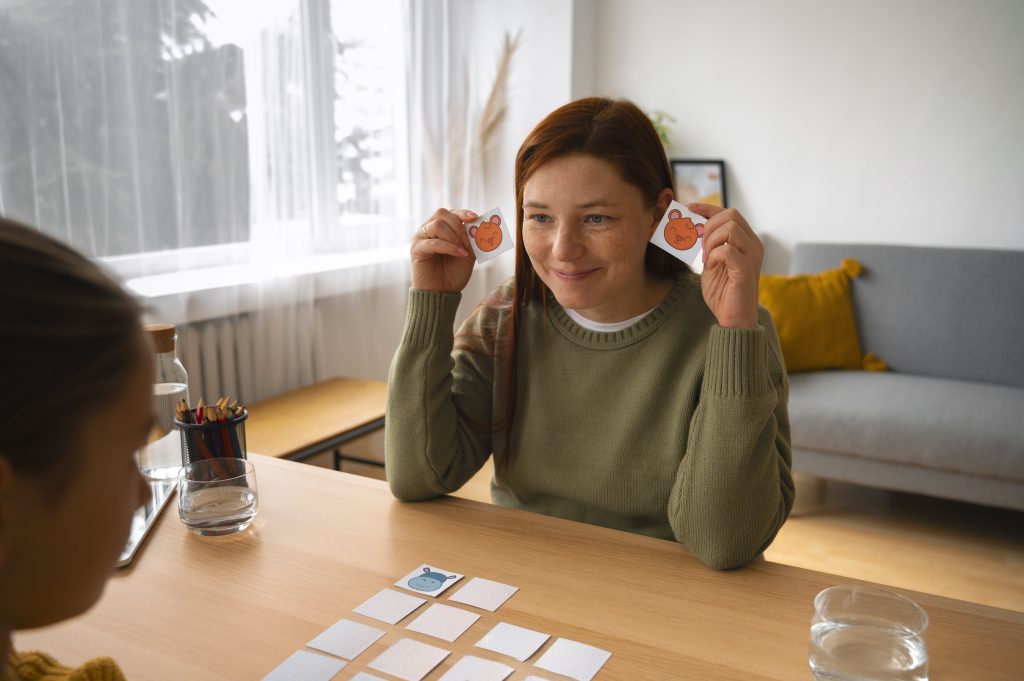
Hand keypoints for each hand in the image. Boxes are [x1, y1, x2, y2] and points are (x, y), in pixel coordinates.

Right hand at [411, 208, 477, 292]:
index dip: (462, 212)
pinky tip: (460, 254)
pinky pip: (433, 241)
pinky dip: (449, 247)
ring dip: (453, 236)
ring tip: (462, 250)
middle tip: (468, 241)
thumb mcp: (468, 254)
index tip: (475, 217)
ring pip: (437, 225)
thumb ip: (472, 239)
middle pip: (442, 214)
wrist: (442, 293)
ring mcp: (420, 238)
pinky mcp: (416, 249)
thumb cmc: (453, 273)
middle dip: (459, 226)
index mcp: (440, 228)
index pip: (449, 212)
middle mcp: (428, 229)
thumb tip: (480, 225)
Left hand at [689, 203, 762, 328]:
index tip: (689, 209)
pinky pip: (727, 250)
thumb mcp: (711, 262)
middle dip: (709, 225)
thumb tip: (692, 227)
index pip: (729, 213)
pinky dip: (714, 256)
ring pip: (730, 228)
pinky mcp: (746, 270)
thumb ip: (707, 245)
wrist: (733, 318)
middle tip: (701, 245)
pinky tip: (710, 267)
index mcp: (746, 241)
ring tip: (707, 258)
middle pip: (731, 215)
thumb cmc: (723, 291)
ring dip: (711, 241)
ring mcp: (752, 256)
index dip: (707, 208)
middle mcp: (753, 245)